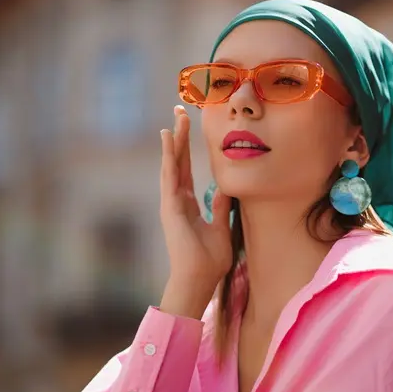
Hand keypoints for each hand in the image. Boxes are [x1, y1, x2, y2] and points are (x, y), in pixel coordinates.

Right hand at [158, 105, 232, 318]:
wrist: (199, 279)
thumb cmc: (209, 260)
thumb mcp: (221, 228)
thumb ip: (221, 208)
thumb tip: (225, 189)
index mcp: (188, 204)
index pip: (187, 169)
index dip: (186, 149)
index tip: (188, 128)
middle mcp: (177, 199)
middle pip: (177, 161)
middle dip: (178, 136)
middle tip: (179, 112)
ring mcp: (171, 202)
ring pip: (172, 163)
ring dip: (173, 140)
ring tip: (175, 117)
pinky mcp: (170, 206)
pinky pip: (169, 175)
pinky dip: (168, 155)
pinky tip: (167, 137)